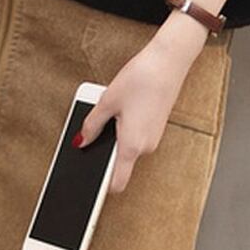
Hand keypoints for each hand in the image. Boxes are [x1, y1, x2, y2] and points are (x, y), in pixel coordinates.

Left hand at [75, 34, 193, 193]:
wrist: (168, 62)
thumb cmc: (141, 79)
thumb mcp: (107, 101)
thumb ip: (92, 125)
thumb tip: (81, 141)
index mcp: (132, 146)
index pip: (116, 182)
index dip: (102, 187)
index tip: (88, 187)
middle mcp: (146, 146)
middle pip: (120, 161)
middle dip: (105, 148)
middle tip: (93, 129)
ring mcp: (153, 137)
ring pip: (128, 145)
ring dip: (117, 134)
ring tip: (113, 108)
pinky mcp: (156, 126)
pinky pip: (136, 135)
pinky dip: (126, 126)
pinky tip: (125, 105)